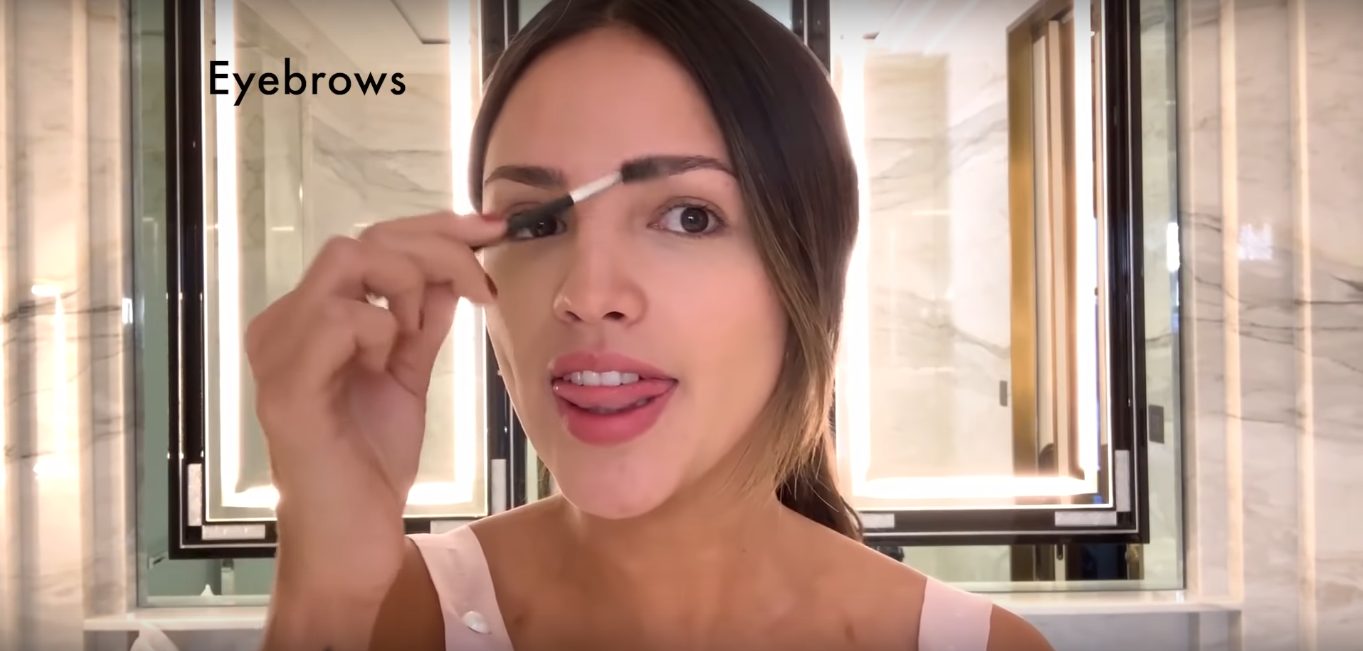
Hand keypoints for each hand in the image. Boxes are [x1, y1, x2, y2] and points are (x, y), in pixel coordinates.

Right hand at [245, 211, 502, 601]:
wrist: (352, 539)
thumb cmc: (370, 463)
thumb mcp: (405, 376)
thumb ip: (419, 323)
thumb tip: (452, 270)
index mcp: (307, 318)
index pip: (369, 243)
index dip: (434, 228)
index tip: (491, 231)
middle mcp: (281, 324)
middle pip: (363, 241)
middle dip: (437, 252)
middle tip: (479, 291)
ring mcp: (277, 351)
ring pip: (349, 260)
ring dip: (406, 288)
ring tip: (413, 340)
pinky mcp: (286, 387)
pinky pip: (340, 318)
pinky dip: (379, 329)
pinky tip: (385, 363)